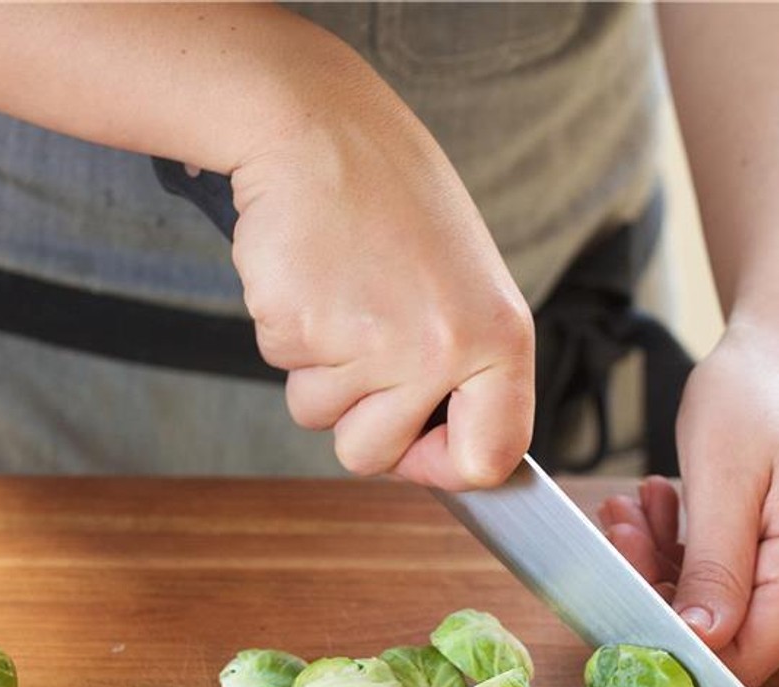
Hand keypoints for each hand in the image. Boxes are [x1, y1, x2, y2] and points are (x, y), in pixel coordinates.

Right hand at [228, 68, 533, 489]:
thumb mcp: (464, 285)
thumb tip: (451, 456)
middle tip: (363, 340)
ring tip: (340, 293)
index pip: (488, 458)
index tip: (422, 444)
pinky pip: (281, 368)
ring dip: (316, 368)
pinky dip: (286, 331)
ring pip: (318, 416)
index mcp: (497, 337)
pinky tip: (310, 276)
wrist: (319, 130)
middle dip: (354, 417)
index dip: (443, 464)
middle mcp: (441, 349)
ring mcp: (370, 345)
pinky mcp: (302, 330)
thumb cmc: (392, 200)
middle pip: (374, 454)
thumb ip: (464, 369)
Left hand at [598, 319, 778, 686]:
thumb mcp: (722, 480)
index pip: (740, 659)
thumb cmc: (760, 395)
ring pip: (720, 609)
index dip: (670, 645)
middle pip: (725, 635)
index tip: (617, 590)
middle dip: (657, 588)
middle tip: (617, 527)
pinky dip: (686, 552)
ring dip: (663, 562)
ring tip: (632, 507)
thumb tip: (699, 643)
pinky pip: (732, 582)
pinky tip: (659, 507)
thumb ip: (714, 570)